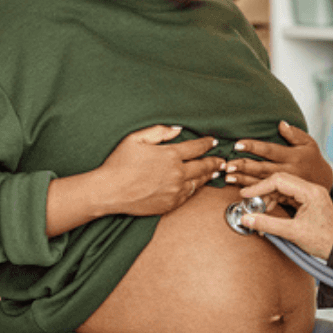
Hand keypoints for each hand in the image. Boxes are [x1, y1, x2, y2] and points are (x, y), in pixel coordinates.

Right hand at [97, 125, 224, 216]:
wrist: (109, 191)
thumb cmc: (119, 163)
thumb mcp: (136, 138)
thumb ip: (159, 131)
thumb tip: (178, 129)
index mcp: (170, 155)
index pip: (196, 148)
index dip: (207, 143)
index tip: (213, 141)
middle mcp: (177, 173)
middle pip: (203, 166)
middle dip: (215, 162)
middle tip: (223, 160)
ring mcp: (175, 190)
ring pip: (198, 182)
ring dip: (208, 176)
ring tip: (215, 172)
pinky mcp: (170, 204)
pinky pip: (188, 195)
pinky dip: (195, 188)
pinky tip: (197, 185)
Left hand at [224, 121, 332, 195]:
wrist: (323, 182)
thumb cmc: (312, 158)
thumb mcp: (309, 143)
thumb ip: (295, 133)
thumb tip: (281, 123)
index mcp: (293, 156)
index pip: (270, 150)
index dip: (253, 147)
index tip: (238, 144)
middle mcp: (288, 171)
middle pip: (262, 168)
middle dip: (243, 166)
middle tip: (227, 164)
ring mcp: (285, 185)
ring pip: (260, 182)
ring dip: (243, 180)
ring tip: (227, 176)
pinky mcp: (283, 194)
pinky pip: (265, 194)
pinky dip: (251, 192)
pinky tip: (239, 190)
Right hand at [237, 172, 332, 258]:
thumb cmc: (325, 240)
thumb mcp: (293, 233)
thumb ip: (267, 225)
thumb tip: (248, 219)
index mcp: (310, 192)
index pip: (280, 180)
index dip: (260, 187)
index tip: (246, 195)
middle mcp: (311, 189)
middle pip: (280, 182)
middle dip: (263, 192)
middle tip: (249, 204)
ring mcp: (310, 195)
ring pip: (282, 190)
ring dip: (268, 199)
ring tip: (258, 213)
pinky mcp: (308, 203)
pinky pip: (287, 198)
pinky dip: (276, 204)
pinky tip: (268, 214)